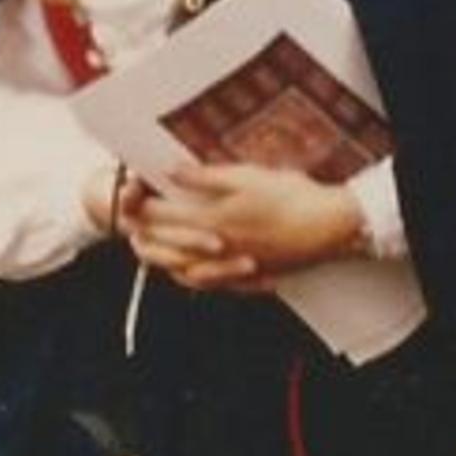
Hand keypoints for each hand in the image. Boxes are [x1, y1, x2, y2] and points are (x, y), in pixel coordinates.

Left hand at [114, 163, 359, 294]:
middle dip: (141, 235)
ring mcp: (231, 266)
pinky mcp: (247, 276)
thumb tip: (171, 171)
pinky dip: (190, 278)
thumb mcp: (246, 176)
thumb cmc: (291, 197)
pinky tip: (187, 272)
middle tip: (128, 225)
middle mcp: (216, 249)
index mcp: (211, 220)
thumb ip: (204, 177)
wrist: (328, 227)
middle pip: (165, 248)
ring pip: (182, 270)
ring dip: (161, 260)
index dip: (139, 205)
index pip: (161, 216)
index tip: (127, 194)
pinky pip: (209, 284)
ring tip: (147, 250)